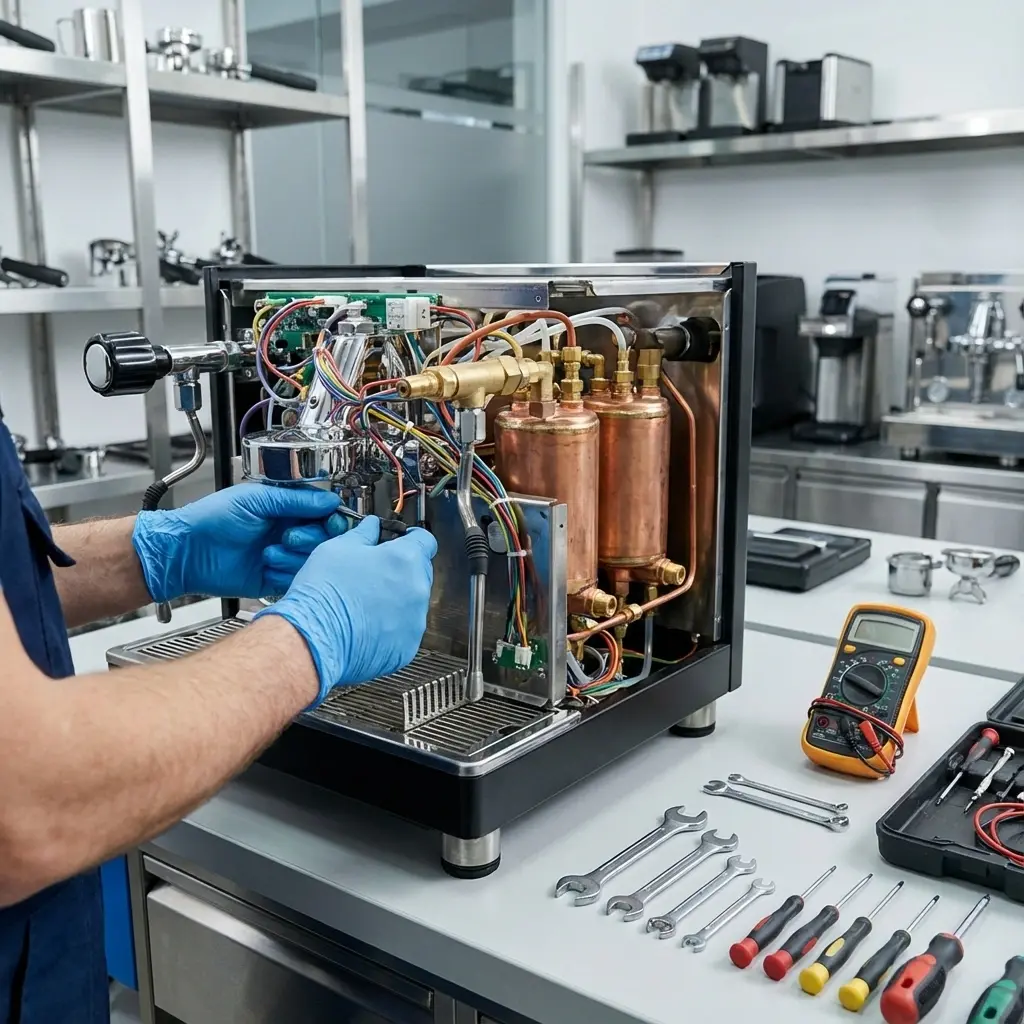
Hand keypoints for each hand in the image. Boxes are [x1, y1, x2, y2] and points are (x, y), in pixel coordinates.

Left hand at [132, 483, 343, 601]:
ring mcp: (282, 555)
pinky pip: (296, 579)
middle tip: (288, 536)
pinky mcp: (274, 578)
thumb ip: (295, 500)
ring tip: (269, 552)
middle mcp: (287, 531)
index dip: (331, 519)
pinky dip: (285, 574)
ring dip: (293, 557)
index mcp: (286, 508)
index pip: (324, 513)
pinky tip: (266, 566)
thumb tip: (329, 500)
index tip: (330, 522)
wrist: (187, 552)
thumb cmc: (211, 519)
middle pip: (324, 539)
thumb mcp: (256, 499)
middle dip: (310, 538)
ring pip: (312, 561)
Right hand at [256, 516, 436, 703]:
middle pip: (420, 573)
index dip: (412, 539)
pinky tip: (366, 626)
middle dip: (402, 571)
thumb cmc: (324, 593)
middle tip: (374, 575)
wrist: (314, 639)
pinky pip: (405, 632)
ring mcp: (415, 622)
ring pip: (412, 604)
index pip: (426, 541)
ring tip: (364, 605)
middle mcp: (417, 590)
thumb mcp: (338, 548)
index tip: (402, 542)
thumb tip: (371, 527)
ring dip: (397, 601)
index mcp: (405, 560)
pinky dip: (391, 629)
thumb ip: (363, 534)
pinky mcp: (407, 648)